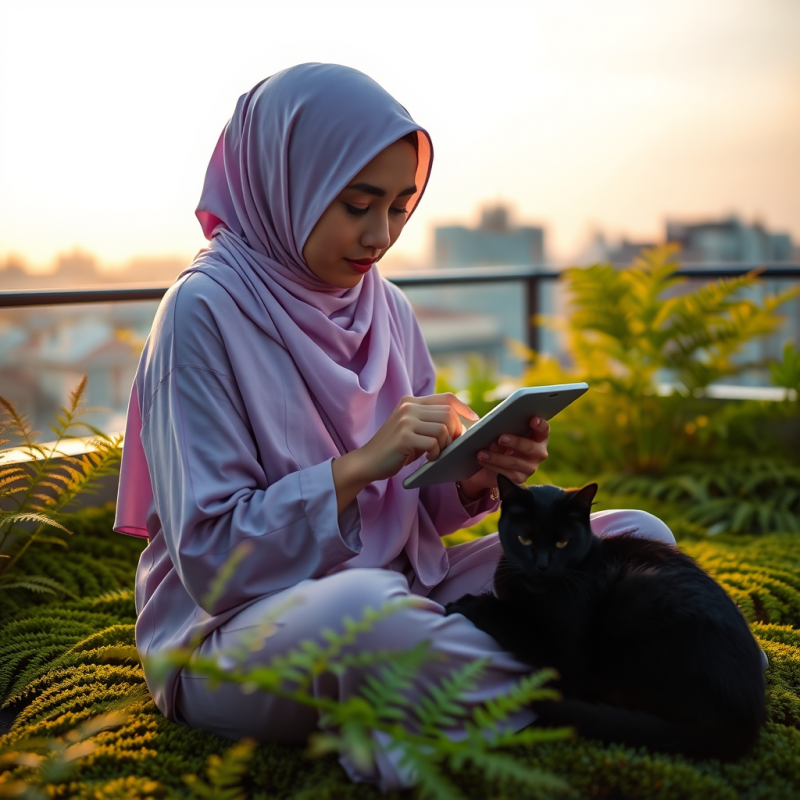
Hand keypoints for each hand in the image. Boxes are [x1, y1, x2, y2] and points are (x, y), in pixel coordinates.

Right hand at [331, 393, 478, 511]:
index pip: (446, 398)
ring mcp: (405, 421)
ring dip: (444, 445)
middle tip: (450, 446)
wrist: (367, 461)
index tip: (474, 418)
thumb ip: (430, 421)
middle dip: (456, 432)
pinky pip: (433, 443)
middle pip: (448, 414)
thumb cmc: (395, 449)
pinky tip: (426, 458)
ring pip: (443, 429)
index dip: (464, 407)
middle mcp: (408, 407)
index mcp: (411, 401)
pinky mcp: (404, 437)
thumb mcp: (412, 428)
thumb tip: (461, 425)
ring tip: (435, 453)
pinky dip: (435, 453)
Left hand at [457, 415, 549, 500]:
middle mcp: (538, 453)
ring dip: (497, 457)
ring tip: (482, 452)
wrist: (490, 463)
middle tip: (500, 438)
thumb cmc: (499, 440)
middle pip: (530, 447)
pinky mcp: (519, 478)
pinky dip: (492, 466)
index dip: (540, 425)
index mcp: (537, 437)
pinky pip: (506, 473)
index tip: (533, 419)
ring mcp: (530, 467)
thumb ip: (500, 425)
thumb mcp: (501, 431)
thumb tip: (489, 426)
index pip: (544, 430)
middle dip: (515, 442)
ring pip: (515, 462)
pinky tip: (482, 460)